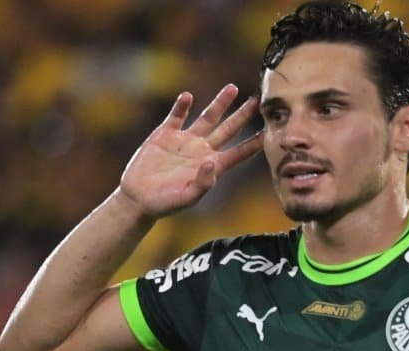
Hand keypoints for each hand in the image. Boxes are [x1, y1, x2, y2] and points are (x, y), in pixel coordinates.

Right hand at [117, 84, 261, 217]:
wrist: (138, 198)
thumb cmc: (164, 204)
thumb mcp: (185, 198)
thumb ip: (202, 183)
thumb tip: (211, 163)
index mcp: (212, 166)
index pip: (239, 153)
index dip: (255, 143)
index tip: (270, 131)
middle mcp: (202, 150)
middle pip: (228, 129)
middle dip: (243, 115)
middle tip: (258, 100)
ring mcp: (184, 140)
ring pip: (207, 117)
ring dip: (220, 103)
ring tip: (233, 88)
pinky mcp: (164, 134)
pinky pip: (176, 116)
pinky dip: (181, 106)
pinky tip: (187, 96)